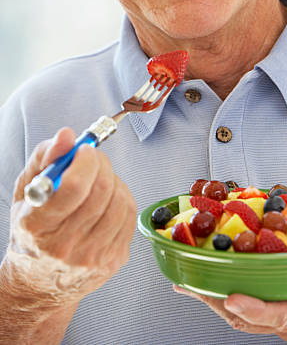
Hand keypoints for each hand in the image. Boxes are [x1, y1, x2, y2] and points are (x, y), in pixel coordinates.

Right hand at [3, 128, 136, 307]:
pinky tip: (108, 198)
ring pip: (119, 202)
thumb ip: (43, 158)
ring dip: (113, 180)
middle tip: (93, 158)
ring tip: (99, 179)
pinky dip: (122, 198)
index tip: (84, 150)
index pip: (74, 187)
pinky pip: (129, 217)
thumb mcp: (25, 192)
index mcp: (37, 227)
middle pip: (101, 192)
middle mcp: (64, 246)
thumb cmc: (31, 233)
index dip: (86, 161)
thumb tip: (67, 135)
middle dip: (101, 164)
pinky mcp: (113, 261)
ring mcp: (92, 257)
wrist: (39, 283)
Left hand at [175, 254, 286, 343]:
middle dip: (217, 303)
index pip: (282, 313)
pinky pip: (256, 315)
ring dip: (218, 302)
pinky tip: (221, 285)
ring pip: (249, 320)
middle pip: (251, 320)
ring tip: (192, 284)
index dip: (254, 307)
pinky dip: (233, 300)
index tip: (230, 294)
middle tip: (189, 284)